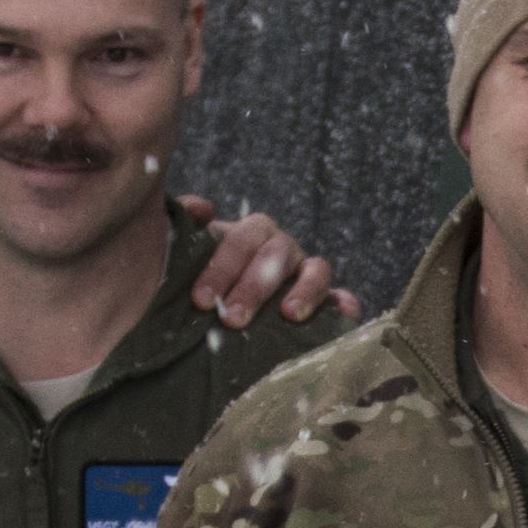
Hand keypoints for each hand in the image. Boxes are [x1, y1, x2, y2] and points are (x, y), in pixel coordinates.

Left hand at [181, 197, 348, 325]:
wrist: (210, 318)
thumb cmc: (198, 286)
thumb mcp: (184, 256)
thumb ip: (183, 227)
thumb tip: (201, 208)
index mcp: (247, 237)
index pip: (242, 239)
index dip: (222, 267)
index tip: (201, 300)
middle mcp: (278, 250)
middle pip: (276, 254)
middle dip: (254, 286)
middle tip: (232, 318)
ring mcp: (304, 274)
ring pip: (315, 269)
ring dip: (304, 290)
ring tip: (289, 315)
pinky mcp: (325, 301)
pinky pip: (340, 298)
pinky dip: (344, 303)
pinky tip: (345, 311)